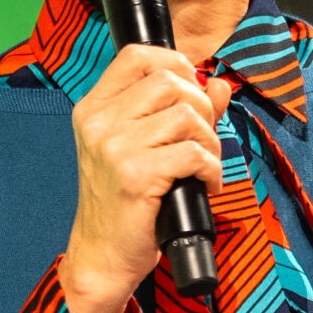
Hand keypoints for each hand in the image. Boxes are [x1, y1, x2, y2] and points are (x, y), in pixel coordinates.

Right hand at [59, 46, 229, 312]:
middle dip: (201, 106)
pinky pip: (193, 153)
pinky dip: (211, 169)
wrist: (102, 256)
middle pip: (169, 80)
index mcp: (94, 109)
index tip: (191, 90)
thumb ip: (181, 112)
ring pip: (186, 115)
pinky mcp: (135, 176)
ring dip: (209, 141)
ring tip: (203, 166)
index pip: (137, 55)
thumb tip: (219, 84)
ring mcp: (114, 148)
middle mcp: (99, 122)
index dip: (175, 63)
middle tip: (203, 140)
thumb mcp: (142, 149)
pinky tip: (204, 184)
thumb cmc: (124, 204)